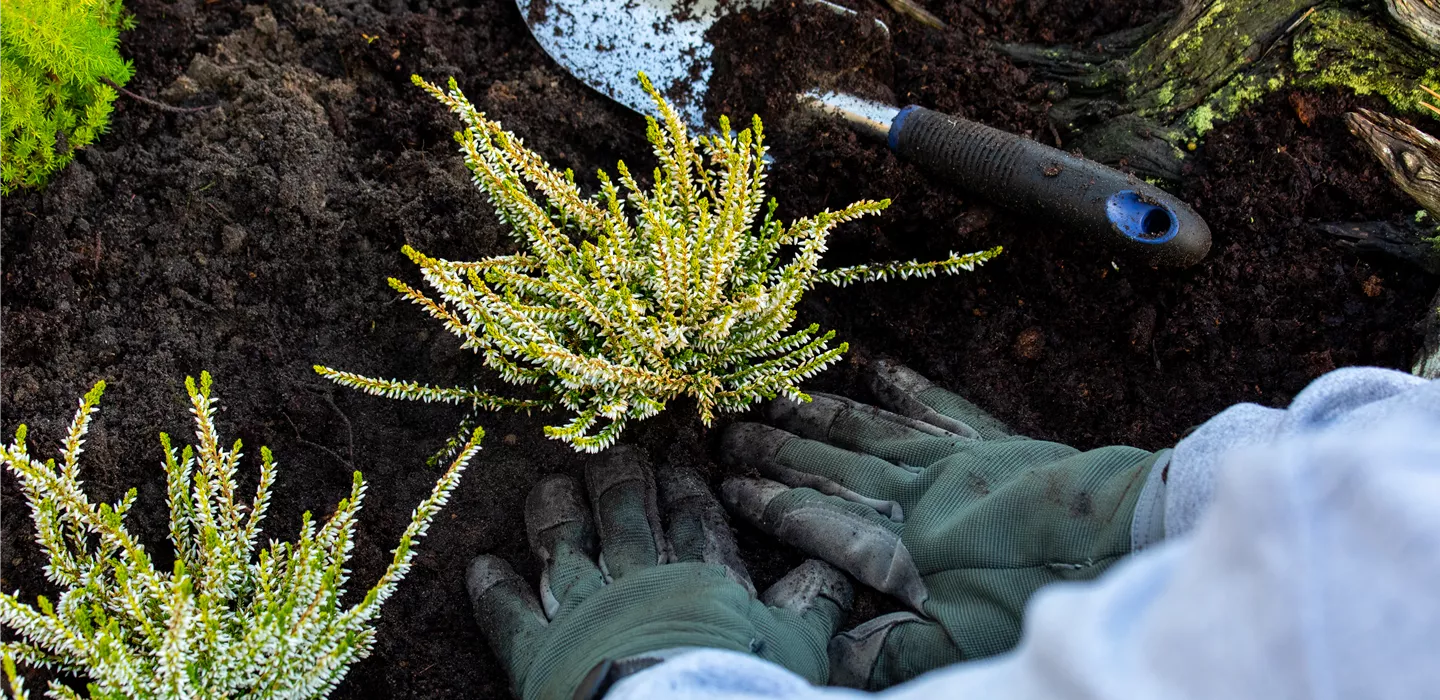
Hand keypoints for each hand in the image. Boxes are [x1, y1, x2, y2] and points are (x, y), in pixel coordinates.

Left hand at [467, 446, 852, 699]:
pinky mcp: (539, 651)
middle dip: (616, 481)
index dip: (681, 490)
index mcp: (699, 576)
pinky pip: (508, 614)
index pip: (690, 519)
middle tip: (611, 455)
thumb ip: (814, 605)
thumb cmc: (745, 684)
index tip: (675, 465)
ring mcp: (583, 610)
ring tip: (547, 486)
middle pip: (623, 517)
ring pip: (563, 547)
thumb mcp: (799, 647)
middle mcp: (637, 579)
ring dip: (553, 514)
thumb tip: (838, 569)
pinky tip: (478, 565)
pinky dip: (491, 590)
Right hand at [720, 360, 1166, 688]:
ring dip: (819, 416)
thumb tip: (830, 654)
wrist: (1121, 533)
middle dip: (775, 449)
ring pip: (869, 430)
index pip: (816, 516)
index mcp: (902, 541)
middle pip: (830, 463)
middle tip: (729, 433)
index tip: (726, 484)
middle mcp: (915, 488)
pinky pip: (935, 405)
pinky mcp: (991, 440)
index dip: (767, 500)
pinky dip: (902, 386)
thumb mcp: (962, 640)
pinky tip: (875, 366)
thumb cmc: (1037, 596)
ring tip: (777, 400)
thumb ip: (890, 646)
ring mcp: (952, 456)